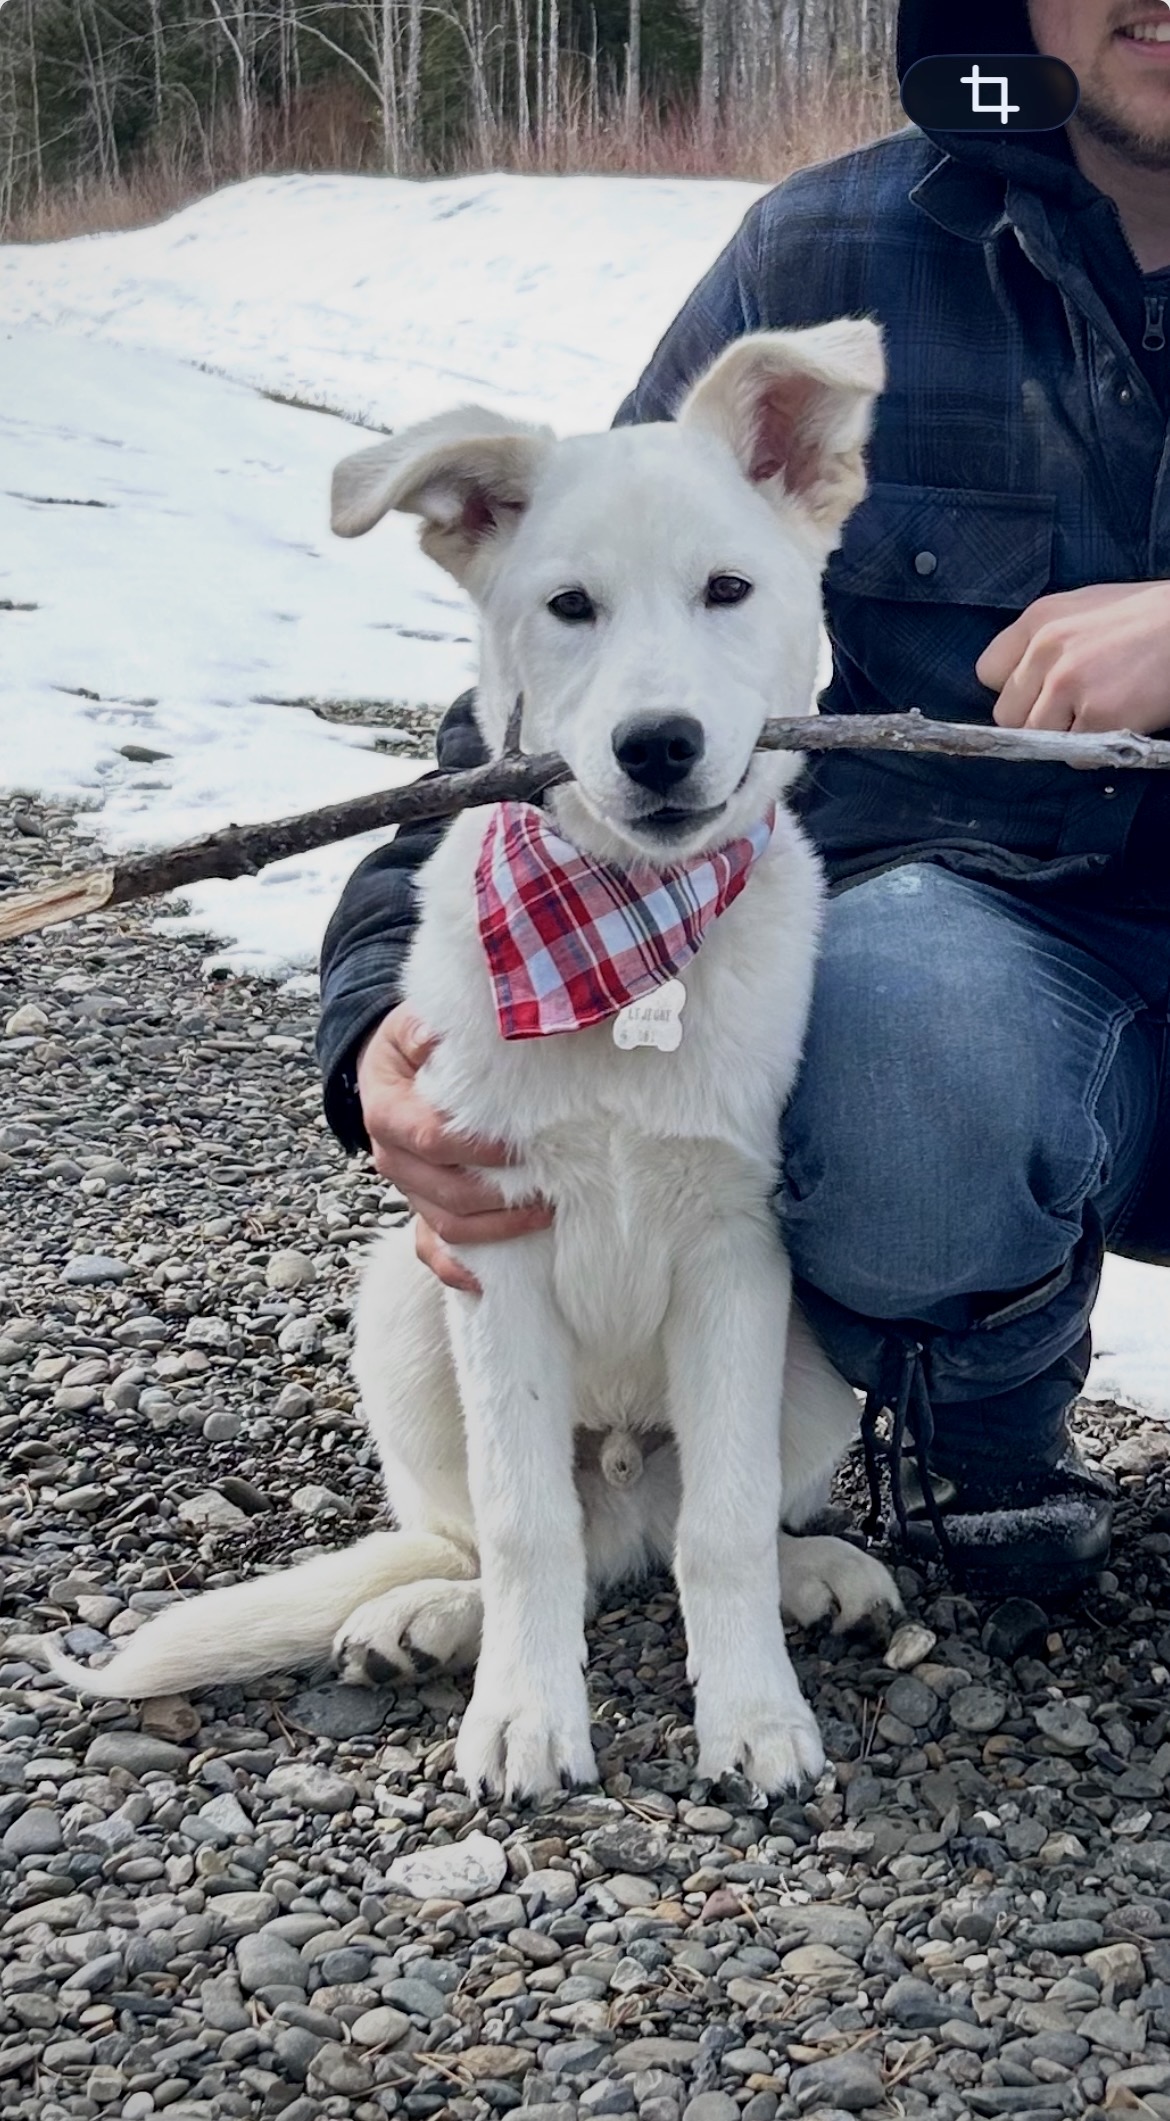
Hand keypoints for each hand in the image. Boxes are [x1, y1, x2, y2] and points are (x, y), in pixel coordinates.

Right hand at [356, 1004, 551, 1294]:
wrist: (386, 1073)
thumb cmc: (409, 1047)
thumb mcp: (407, 1027)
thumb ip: (422, 1031)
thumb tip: (436, 1033)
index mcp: (387, 1114)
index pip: (431, 1141)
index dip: (477, 1149)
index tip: (520, 1146)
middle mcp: (392, 1160)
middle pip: (445, 1192)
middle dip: (500, 1194)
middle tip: (552, 1183)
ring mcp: (408, 1191)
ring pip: (447, 1227)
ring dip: (498, 1229)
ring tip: (547, 1215)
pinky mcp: (420, 1209)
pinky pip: (431, 1251)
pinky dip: (458, 1271)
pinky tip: (492, 1281)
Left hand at [977, 582, 1169, 734]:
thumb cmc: (1150, 619)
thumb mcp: (1086, 609)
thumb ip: (1047, 642)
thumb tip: (1023, 682)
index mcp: (1040, 619)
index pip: (987, 672)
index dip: (1012, 689)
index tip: (1036, 692)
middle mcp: (1047, 649)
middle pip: (1006, 714)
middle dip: (1035, 719)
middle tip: (1072, 710)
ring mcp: (1070, 684)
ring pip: (1037, 739)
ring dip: (1066, 737)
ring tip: (1101, 712)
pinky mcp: (1098, 715)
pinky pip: (1076, 755)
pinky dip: (1096, 749)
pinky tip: (1119, 722)